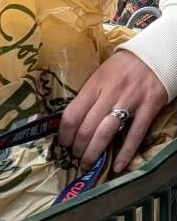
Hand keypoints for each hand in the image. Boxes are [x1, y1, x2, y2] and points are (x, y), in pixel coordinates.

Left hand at [59, 51, 168, 172]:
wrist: (157, 54)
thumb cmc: (123, 67)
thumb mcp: (100, 75)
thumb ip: (87, 95)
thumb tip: (71, 121)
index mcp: (95, 85)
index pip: (72, 115)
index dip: (64, 135)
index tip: (64, 143)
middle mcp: (110, 93)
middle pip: (87, 128)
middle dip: (78, 148)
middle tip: (76, 156)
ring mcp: (130, 101)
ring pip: (105, 134)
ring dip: (93, 153)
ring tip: (88, 162)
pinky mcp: (149, 107)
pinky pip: (135, 135)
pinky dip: (125, 153)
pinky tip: (118, 166)